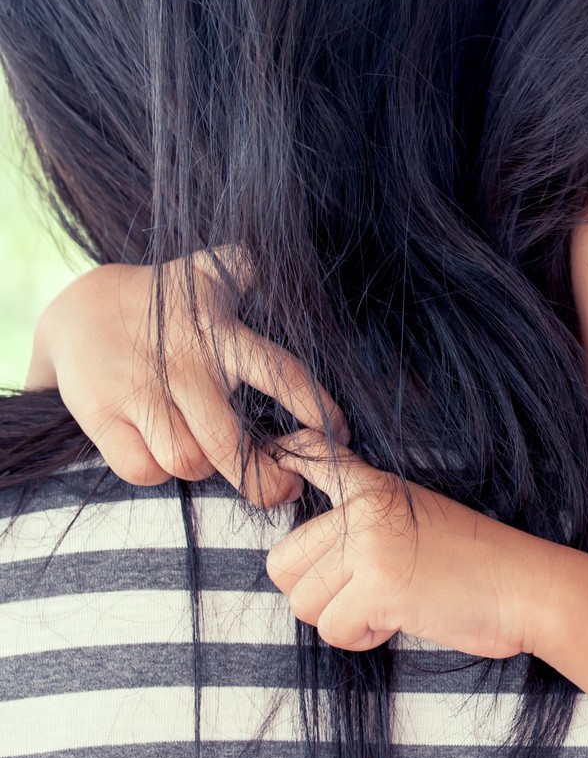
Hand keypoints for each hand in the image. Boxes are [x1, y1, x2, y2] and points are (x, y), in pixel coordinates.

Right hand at [27, 251, 345, 504]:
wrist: (79, 305)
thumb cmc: (169, 300)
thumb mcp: (215, 271)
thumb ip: (254, 269)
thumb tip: (295, 267)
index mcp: (221, 333)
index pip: (279, 372)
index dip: (313, 406)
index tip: (339, 433)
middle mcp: (185, 364)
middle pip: (227, 440)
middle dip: (261, 476)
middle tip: (282, 490)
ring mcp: (141, 391)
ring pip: (187, 459)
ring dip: (203, 469)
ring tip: (210, 457)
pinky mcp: (102, 415)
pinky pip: (142, 468)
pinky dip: (157, 472)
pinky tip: (164, 454)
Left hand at [266, 436, 556, 655]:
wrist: (526, 586)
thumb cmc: (478, 566)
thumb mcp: (421, 522)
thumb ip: (367, 528)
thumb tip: (309, 564)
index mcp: (376, 488)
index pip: (314, 458)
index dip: (286, 453)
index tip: (279, 452)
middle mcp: (364, 508)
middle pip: (283, 562)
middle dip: (315, 593)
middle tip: (362, 595)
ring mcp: (368, 543)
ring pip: (303, 603)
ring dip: (342, 619)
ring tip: (390, 606)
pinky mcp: (375, 584)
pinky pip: (332, 629)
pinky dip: (362, 638)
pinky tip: (400, 619)